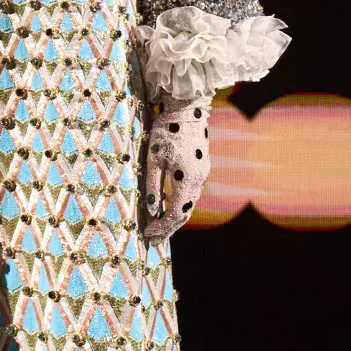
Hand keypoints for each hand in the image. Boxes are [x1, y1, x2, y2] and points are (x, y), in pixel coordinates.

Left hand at [143, 97, 209, 241]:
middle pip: (185, 213)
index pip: (175, 213)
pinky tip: (168, 208)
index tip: (148, 236)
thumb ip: (154, 186)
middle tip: (153, 240)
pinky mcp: (201, 169)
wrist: (187, 110)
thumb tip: (152, 211)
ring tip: (158, 229)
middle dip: (168, 228)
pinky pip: (190, 194)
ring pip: (189, 204)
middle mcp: (199, 180)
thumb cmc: (166, 131)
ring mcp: (202, 175)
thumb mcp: (153, 159)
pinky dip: (179, 205)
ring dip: (174, 218)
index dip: (162, 227)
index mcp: (187, 180)